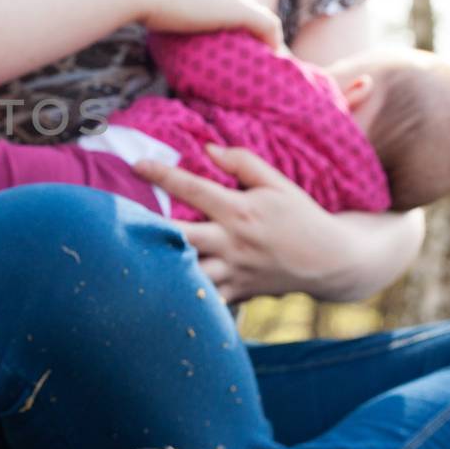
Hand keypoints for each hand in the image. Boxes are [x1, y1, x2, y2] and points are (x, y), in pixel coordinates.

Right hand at [133, 0, 281, 47]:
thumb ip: (183, 7)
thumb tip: (172, 22)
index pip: (240, 2)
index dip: (241, 25)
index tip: (238, 44)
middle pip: (254, 10)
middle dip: (255, 33)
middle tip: (254, 57)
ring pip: (263, 20)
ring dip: (266, 40)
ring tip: (264, 62)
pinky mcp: (242, 9)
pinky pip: (269, 28)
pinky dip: (273, 44)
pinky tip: (271, 60)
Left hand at [133, 145, 341, 303]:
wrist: (331, 260)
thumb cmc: (301, 216)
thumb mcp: (278, 183)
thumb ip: (243, 162)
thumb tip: (208, 150)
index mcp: (240, 210)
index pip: (193, 188)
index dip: (162, 174)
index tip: (136, 164)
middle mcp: (232, 242)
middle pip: (181, 236)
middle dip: (149, 227)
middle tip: (118, 219)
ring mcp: (233, 271)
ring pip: (188, 273)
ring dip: (161, 265)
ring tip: (130, 256)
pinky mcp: (237, 292)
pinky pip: (204, 299)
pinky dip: (182, 295)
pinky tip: (158, 289)